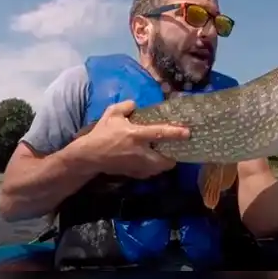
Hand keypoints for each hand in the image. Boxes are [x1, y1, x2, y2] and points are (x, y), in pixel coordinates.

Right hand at [73, 99, 190, 178]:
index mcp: (135, 135)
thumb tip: (135, 105)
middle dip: (173, 157)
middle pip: (164, 160)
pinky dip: (152, 169)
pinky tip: (150, 163)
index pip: (160, 133)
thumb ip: (125, 106)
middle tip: (175, 150)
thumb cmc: (101, 133)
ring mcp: (136, 165)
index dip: (175, 133)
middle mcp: (139, 152)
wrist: (89, 156)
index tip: (188, 133)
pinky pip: (148, 174)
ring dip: (163, 164)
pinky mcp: (132, 173)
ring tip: (164, 156)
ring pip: (158, 169)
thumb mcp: (111, 113)